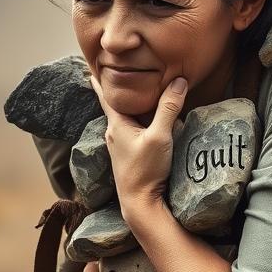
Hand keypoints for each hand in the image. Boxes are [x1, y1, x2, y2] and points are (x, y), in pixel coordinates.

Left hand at [88, 72, 187, 219]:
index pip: (106, 95)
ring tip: (136, 96)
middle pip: (116, 105)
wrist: (139, 203)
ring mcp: (120, 146)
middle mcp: (114, 133)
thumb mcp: (160, 136)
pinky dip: (137, 121)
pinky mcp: (128, 156)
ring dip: (130, 108)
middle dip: (119, 92)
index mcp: (116, 124)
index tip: (92, 68)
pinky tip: (146, 123)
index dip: (101, 81)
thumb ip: (168, 108)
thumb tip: (179, 81)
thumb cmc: (146, 170)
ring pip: (124, 119)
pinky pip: (131, 131)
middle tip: (119, 76)